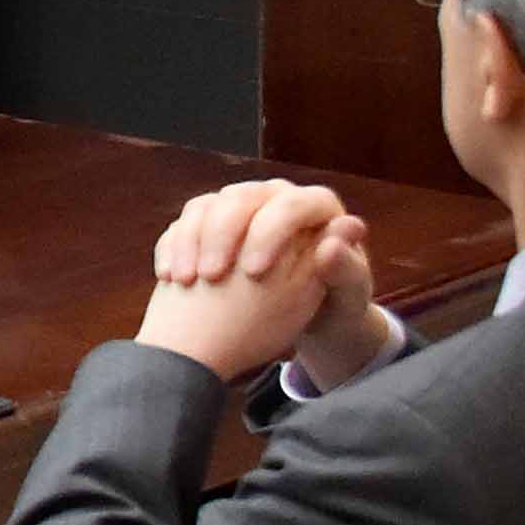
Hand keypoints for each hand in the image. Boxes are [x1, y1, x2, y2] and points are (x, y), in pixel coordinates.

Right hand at [133, 181, 379, 380]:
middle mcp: (278, 200)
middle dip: (223, 236)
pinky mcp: (211, 221)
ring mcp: (242, 208)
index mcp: (318, 208)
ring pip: (208, 207)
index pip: (294, 203)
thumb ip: (347, 266)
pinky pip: (185, 222)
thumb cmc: (328, 312)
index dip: (271, 232)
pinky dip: (175, 248)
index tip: (254, 272)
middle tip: (213, 276)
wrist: (294, 326)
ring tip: (188, 280)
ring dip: (193, 242)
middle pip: (241, 198)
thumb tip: (351, 226)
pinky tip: (173, 278)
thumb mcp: (344, 298)